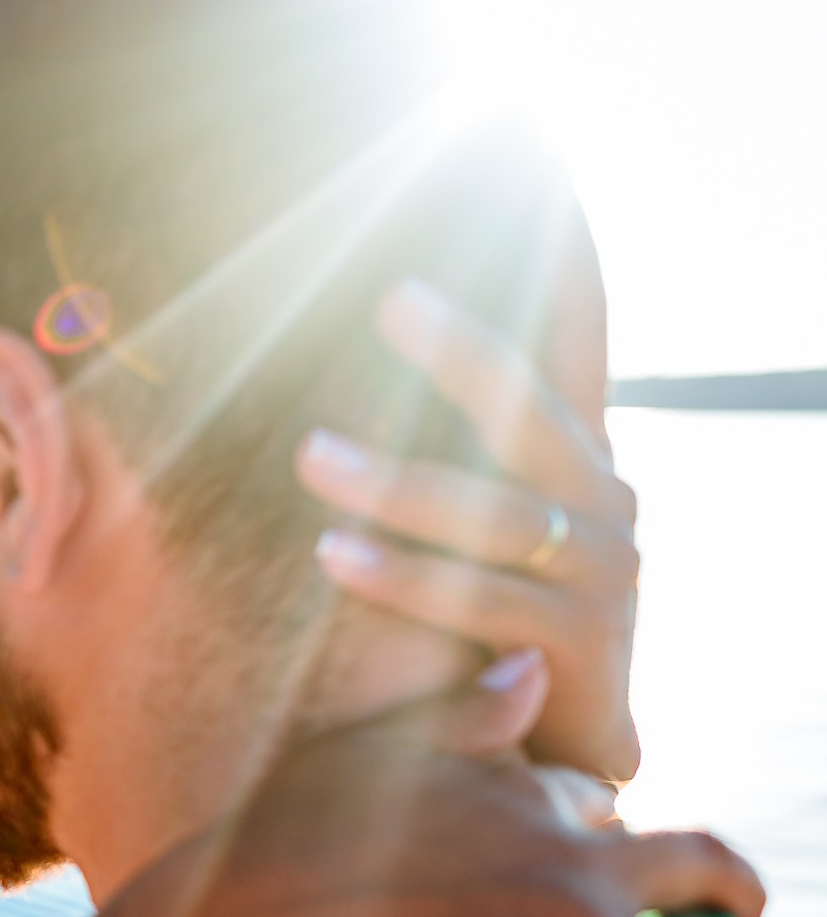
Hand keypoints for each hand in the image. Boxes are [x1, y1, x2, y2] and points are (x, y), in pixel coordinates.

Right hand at [99, 661, 781, 916]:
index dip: (611, 838)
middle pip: (705, 872)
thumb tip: (529, 667)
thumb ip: (457, 719)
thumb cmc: (272, 849)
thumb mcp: (362, 753)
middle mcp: (570, 857)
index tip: (617, 871)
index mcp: (517, 792)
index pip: (596, 806)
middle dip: (738, 902)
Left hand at [294, 278, 640, 780]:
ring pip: (495, 514)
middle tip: (392, 300)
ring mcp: (607, 570)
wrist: (551, 743)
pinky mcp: (582, 643)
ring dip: (397, 484)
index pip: (578, 338)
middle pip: (530, 408)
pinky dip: (405, 578)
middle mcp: (605, 497)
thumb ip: (433, 449)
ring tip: (310, 456)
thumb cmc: (479, 618)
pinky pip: (484, 602)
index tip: (537, 174)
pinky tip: (335, 555)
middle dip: (461, 352)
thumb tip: (309, 382)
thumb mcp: (464, 521)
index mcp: (575, 454)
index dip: (569, 264)